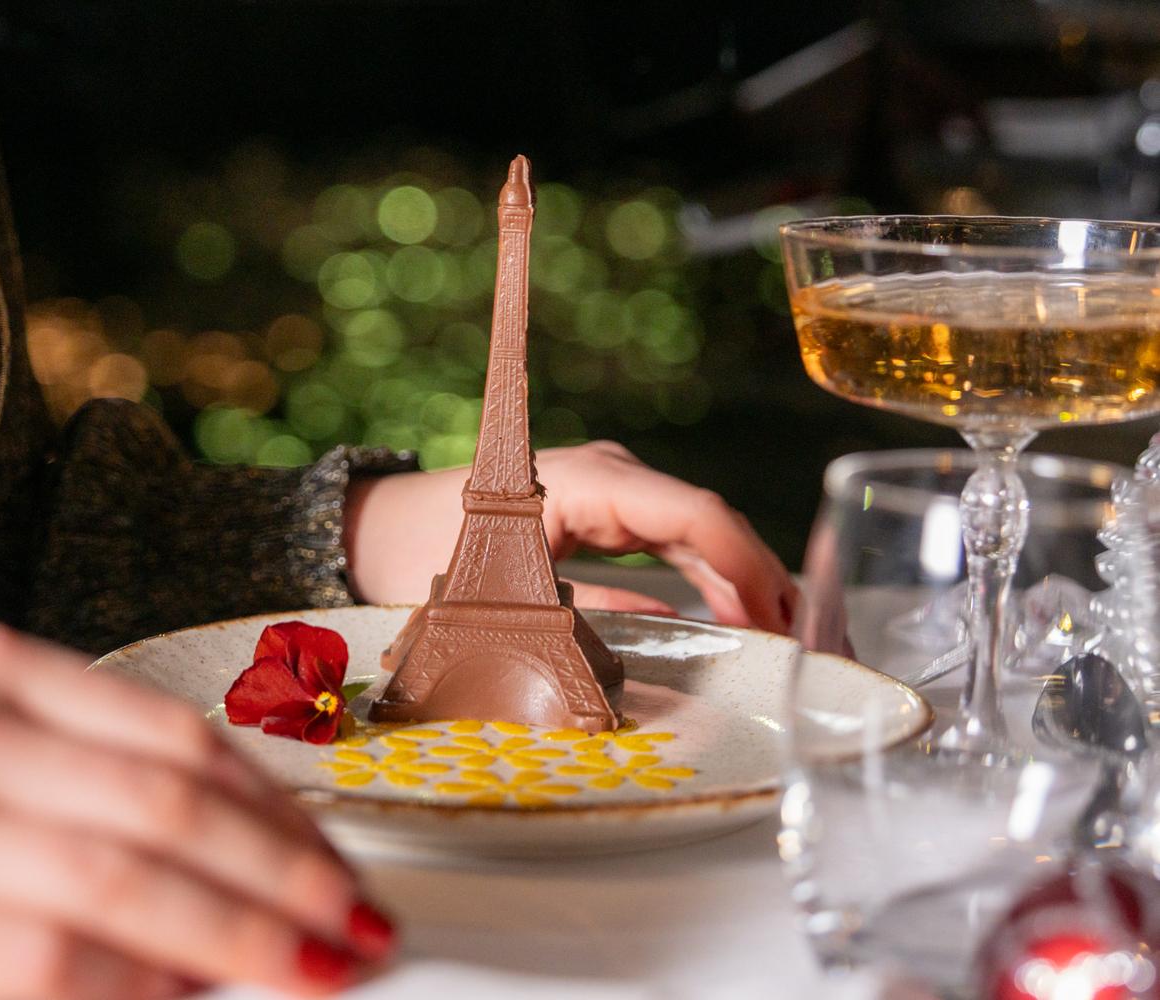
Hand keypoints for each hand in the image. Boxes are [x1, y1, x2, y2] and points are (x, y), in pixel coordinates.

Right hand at [0, 620, 393, 998]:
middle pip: (173, 804)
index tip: (341, 865)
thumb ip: (67, 785)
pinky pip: (49, 961)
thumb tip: (226, 851)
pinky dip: (139, 987)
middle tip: (359, 928)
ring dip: (242, 937)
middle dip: (289, 876)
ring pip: (128, 880)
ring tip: (310, 969)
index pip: (177, 738)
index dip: (281, 811)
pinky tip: (188, 999)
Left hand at [344, 440, 795, 632]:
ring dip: (745, 582)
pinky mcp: (606, 516)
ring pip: (698, 535)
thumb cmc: (424, 554)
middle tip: (816, 640)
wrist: (380, 528)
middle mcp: (610, 478)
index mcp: (584, 483)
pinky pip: (675, 545)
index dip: (746, 562)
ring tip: (795, 638)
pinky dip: (712, 580)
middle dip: (764, 578)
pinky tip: (744, 619)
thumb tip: (675, 644)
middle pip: (707, 522)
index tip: (787, 614)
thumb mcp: (501, 600)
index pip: (690, 514)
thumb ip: (588, 621)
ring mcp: (611, 493)